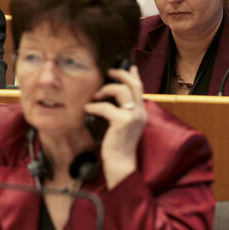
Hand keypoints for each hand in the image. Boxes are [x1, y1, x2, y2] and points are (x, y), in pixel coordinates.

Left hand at [83, 65, 146, 188]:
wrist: (121, 164)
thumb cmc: (118, 145)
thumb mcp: (123, 125)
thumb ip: (121, 110)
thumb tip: (112, 96)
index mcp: (141, 112)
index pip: (141, 88)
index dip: (134, 75)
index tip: (130, 66)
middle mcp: (140, 113)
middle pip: (134, 84)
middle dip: (120, 74)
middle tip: (108, 72)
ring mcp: (133, 117)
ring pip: (122, 91)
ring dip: (106, 89)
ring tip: (96, 96)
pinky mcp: (123, 122)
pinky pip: (106, 107)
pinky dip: (94, 107)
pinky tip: (87, 109)